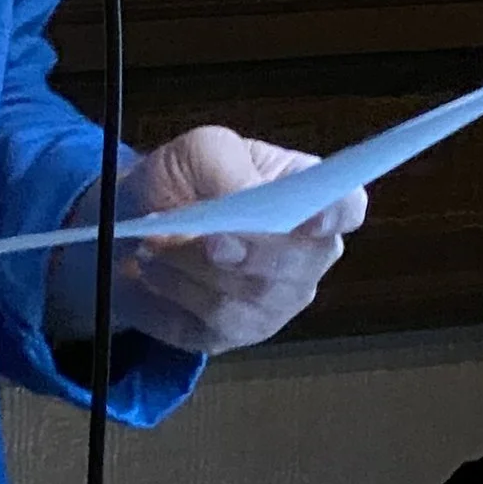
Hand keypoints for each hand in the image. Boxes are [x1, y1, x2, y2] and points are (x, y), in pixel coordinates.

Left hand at [47, 126, 365, 355]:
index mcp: (310, 195)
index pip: (346, 208)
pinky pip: (218, 323)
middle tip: (205, 236)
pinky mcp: (239, 332)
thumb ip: (227, 167)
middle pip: (298, 263)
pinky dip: (178, 291)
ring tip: (156, 243)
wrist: (135, 224)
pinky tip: (155, 270)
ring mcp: (278, 301)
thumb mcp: (198, 151)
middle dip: (246, 250)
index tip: (311, 218)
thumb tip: (247, 197)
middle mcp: (307, 254)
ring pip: (252, 295)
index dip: (336, 214)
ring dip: (195, 267)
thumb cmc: (184, 180)